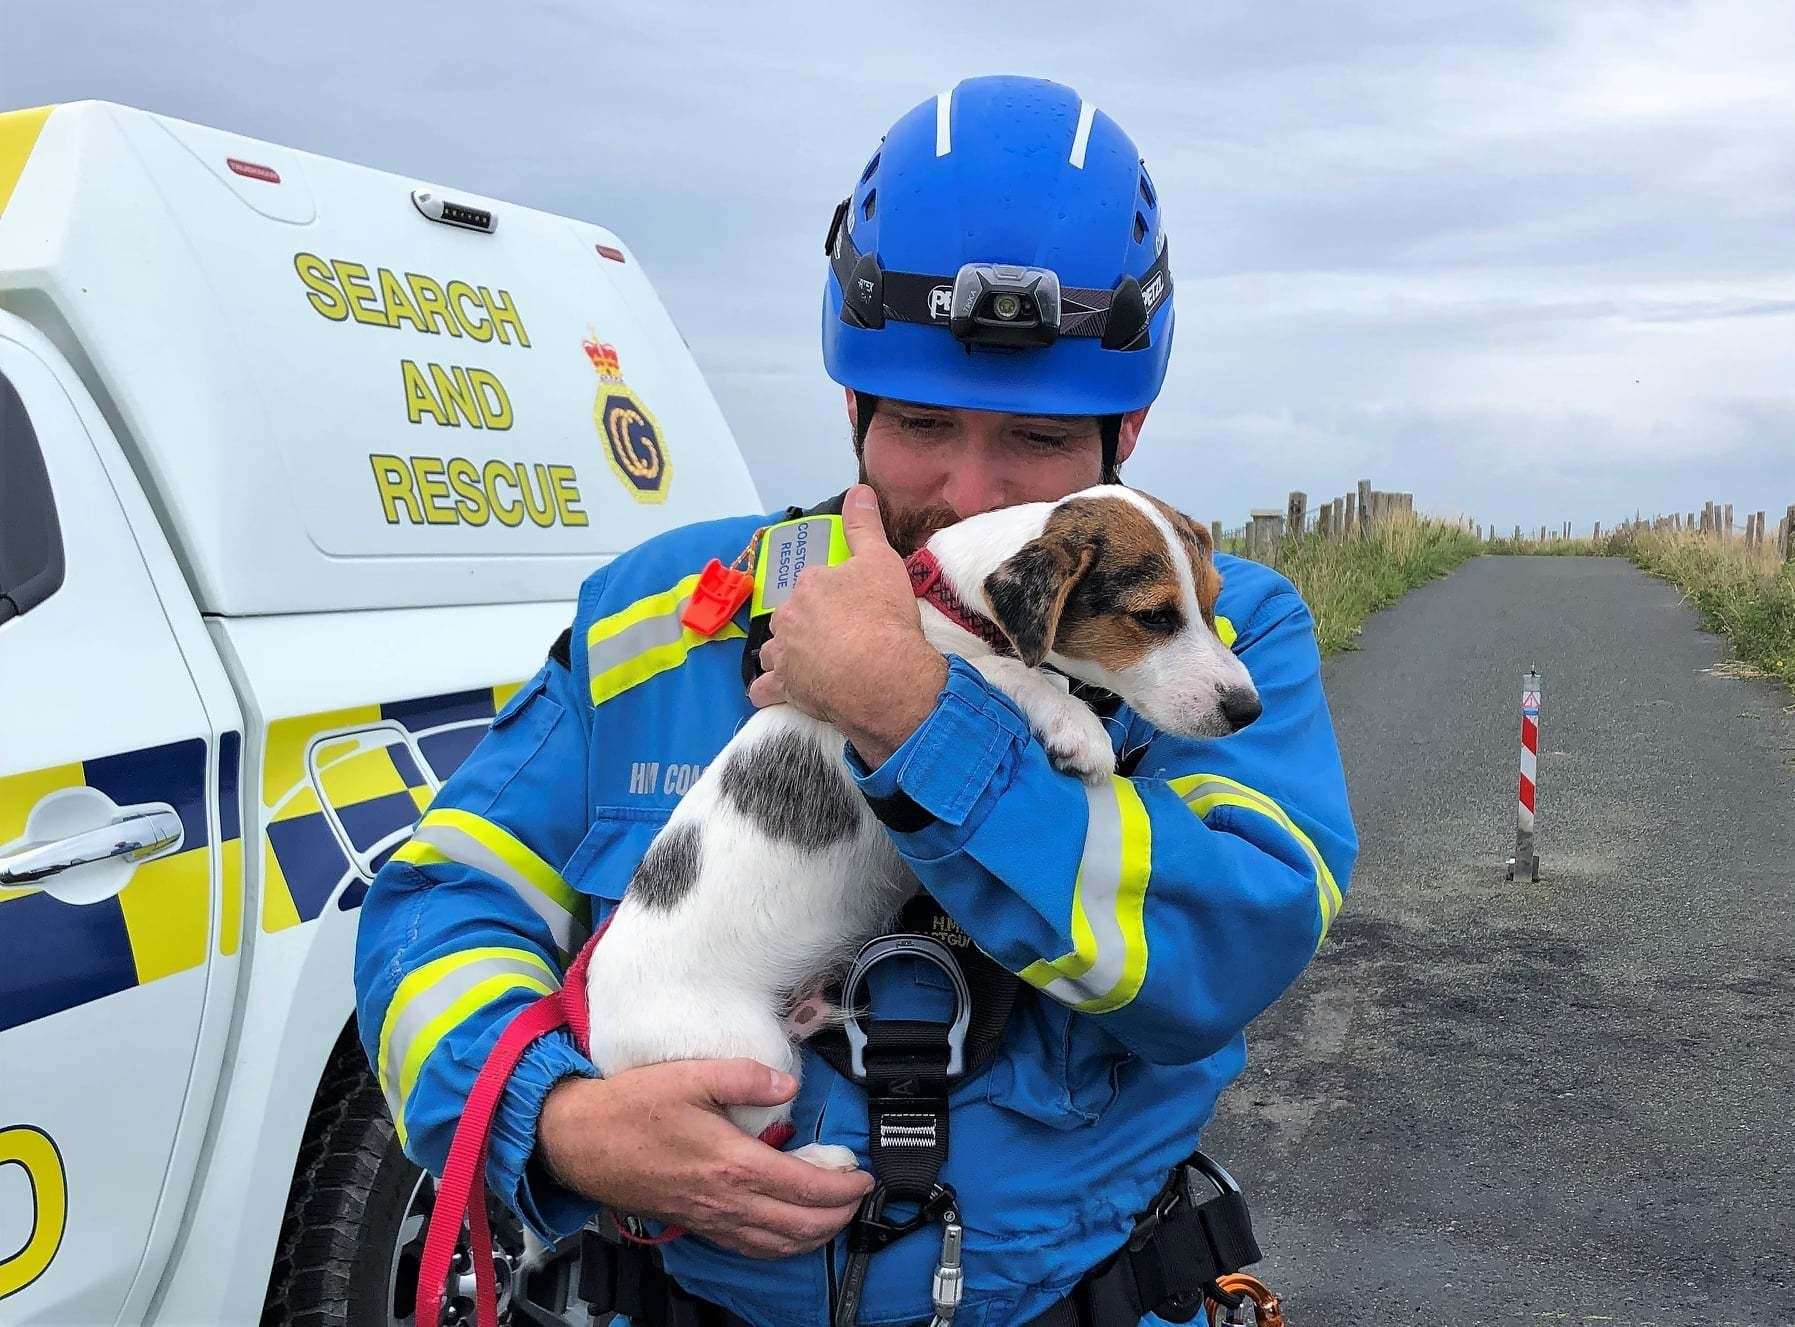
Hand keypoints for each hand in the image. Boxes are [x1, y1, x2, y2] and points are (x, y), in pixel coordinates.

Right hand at [535, 1061, 871, 1257]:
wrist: (578, 1140)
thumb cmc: (630, 1108)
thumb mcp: (691, 1075)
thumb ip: (745, 1076)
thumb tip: (788, 1085)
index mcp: (732, 1163)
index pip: (806, 1187)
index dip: (843, 1186)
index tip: (863, 1176)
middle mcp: (725, 1200)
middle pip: (800, 1225)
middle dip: (838, 1216)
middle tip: (858, 1197)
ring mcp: (709, 1217)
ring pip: (776, 1244)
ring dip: (813, 1236)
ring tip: (834, 1218)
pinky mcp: (694, 1222)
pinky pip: (748, 1247)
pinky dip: (778, 1245)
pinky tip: (786, 1234)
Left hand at [749, 485, 947, 766]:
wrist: (886, 675)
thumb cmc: (885, 617)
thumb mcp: (881, 561)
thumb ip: (865, 526)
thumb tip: (858, 489)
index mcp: (809, 584)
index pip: (813, 584)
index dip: (832, 595)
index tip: (851, 607)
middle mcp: (789, 616)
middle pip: (790, 616)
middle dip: (805, 624)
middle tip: (836, 636)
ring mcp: (784, 654)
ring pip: (773, 650)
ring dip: (784, 654)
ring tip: (808, 662)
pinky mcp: (785, 688)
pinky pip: (763, 689)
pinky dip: (768, 689)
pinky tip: (779, 690)